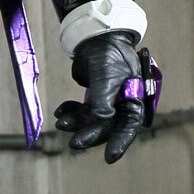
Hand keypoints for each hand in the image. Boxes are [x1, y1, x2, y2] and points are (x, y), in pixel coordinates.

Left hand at [54, 32, 152, 164]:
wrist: (94, 36)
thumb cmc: (107, 53)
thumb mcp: (106, 76)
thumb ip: (103, 100)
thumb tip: (102, 121)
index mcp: (133, 98)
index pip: (128, 126)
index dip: (120, 142)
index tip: (109, 158)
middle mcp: (122, 103)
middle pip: (107, 126)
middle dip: (90, 134)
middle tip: (74, 143)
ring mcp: (108, 100)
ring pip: (92, 120)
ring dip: (77, 123)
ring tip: (61, 123)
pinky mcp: (94, 96)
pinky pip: (83, 111)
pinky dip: (72, 112)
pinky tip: (60, 113)